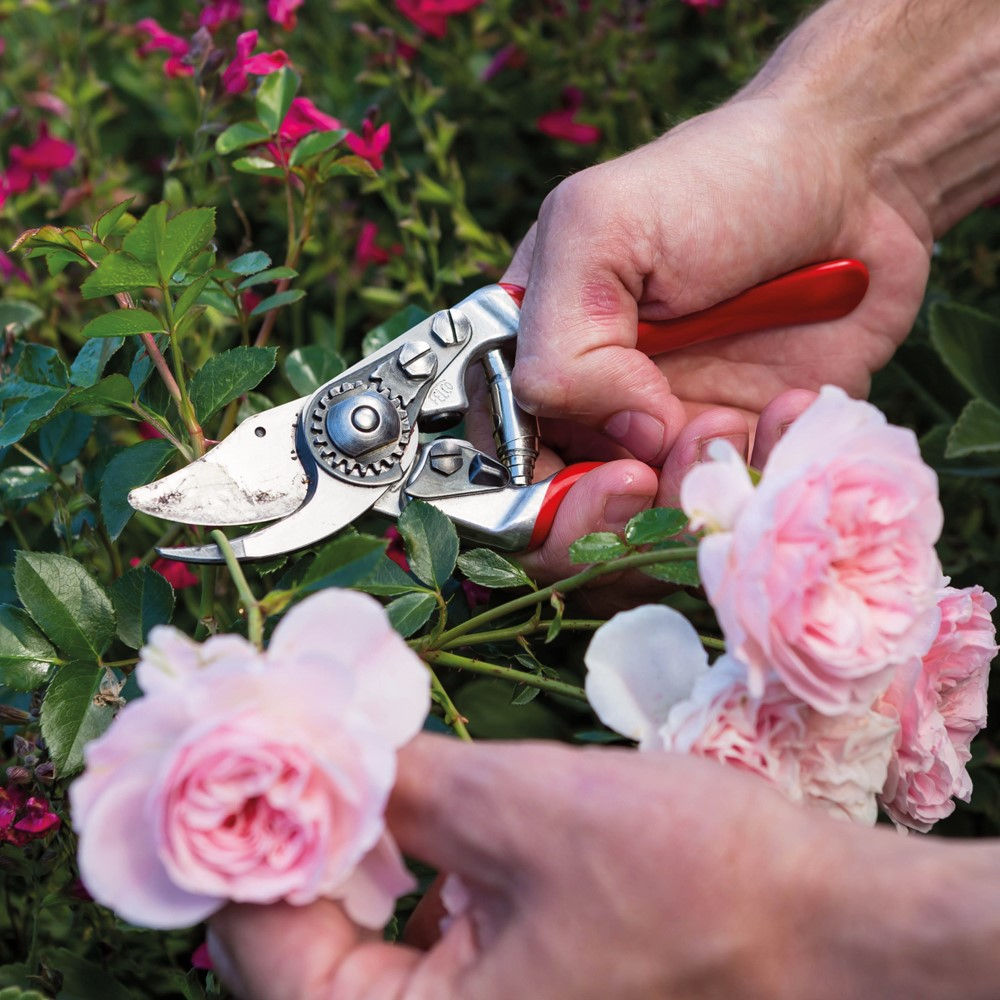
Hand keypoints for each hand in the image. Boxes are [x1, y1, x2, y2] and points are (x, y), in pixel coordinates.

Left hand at [207, 734, 989, 999]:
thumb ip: (405, 782)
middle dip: (292, 836)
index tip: (244, 742)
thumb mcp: (525, 811)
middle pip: (302, 948)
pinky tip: (405, 804)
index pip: (265, 951)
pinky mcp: (508, 986)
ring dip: (341, 846)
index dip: (245, 840)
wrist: (820, 924)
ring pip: (354, 938)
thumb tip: (321, 740)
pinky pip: (411, 935)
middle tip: (290, 739)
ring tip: (340, 759)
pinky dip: (394, 866)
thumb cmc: (689, 882)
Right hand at [499, 92, 930, 582]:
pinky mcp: (744, 454)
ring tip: (739, 418)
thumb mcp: (600, 227)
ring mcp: (671, 443)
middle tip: (668, 466)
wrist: (849, 176)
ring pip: (660, 535)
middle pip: (575, 532)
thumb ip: (561, 341)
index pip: (504, 481)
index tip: (617, 480)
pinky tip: (793, 406)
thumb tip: (620, 437)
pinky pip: (744, 512)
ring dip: (701, 491)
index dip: (543, 510)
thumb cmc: (713, 181)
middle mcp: (596, 419)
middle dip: (621, 523)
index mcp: (538, 369)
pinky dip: (770, 475)